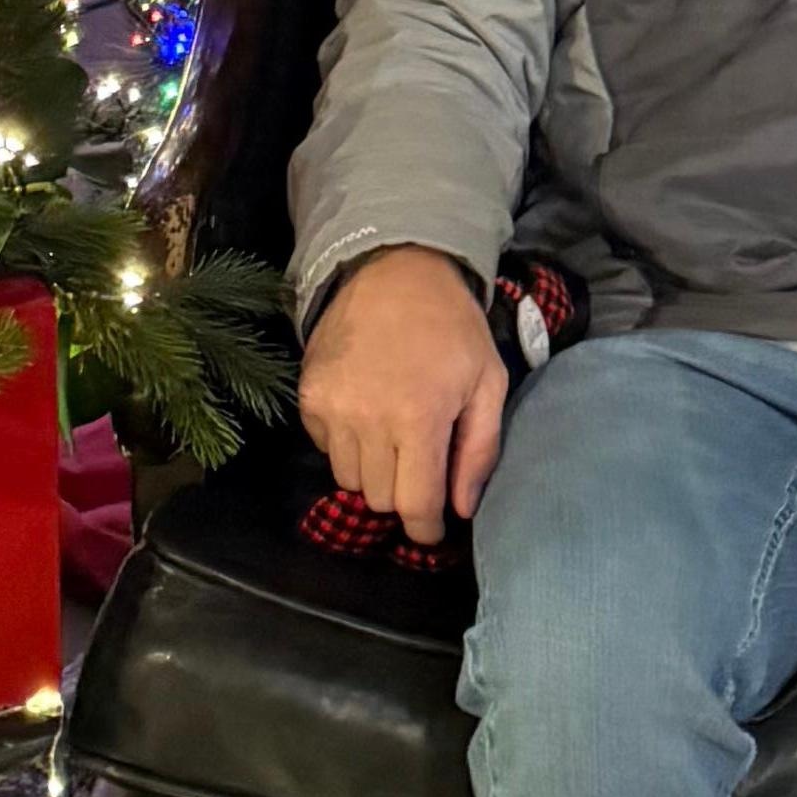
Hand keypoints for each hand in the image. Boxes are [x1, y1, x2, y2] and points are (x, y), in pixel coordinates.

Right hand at [299, 246, 511, 535]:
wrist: (395, 269)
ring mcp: (332, 408)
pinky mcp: (308, 396)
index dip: (426, 527)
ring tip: (393, 431)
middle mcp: (368, 419)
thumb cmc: (452, 327)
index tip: (433, 527)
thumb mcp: (488, 380)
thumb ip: (479, 450)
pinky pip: (324, 449)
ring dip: (374, 469)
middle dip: (404, 492)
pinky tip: (366, 410)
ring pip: (349, 479)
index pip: (415, 505)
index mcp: (419, 417)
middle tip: (420, 461)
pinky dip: (345, 444)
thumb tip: (462, 510)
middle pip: (380, 499)